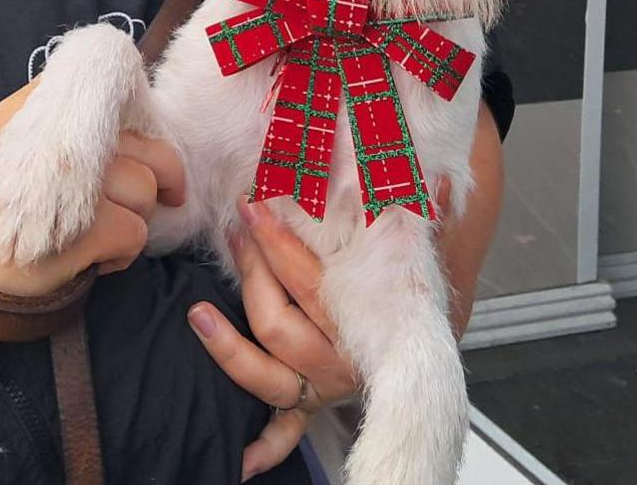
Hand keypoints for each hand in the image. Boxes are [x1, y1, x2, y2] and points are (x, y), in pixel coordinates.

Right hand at [0, 81, 186, 299]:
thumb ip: (45, 125)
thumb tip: (106, 119)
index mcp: (39, 107)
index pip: (114, 98)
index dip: (135, 132)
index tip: (135, 154)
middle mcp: (62, 133)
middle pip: (148, 148)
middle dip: (159, 180)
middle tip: (160, 199)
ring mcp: (75, 178)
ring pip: (146, 191)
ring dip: (133, 220)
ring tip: (97, 238)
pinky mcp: (87, 226)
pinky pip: (136, 233)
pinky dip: (121, 255)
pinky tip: (91, 263)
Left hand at [188, 103, 502, 481]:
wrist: (427, 350)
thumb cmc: (407, 291)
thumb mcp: (416, 255)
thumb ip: (422, 218)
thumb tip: (438, 179)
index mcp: (367, 321)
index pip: (310, 280)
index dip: (277, 243)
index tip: (251, 205)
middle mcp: (342, 361)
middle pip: (280, 321)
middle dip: (251, 272)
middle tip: (233, 228)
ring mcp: (322, 389)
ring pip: (269, 376)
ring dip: (230, 350)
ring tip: (199, 312)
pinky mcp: (309, 409)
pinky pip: (283, 436)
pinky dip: (263, 450)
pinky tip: (237, 460)